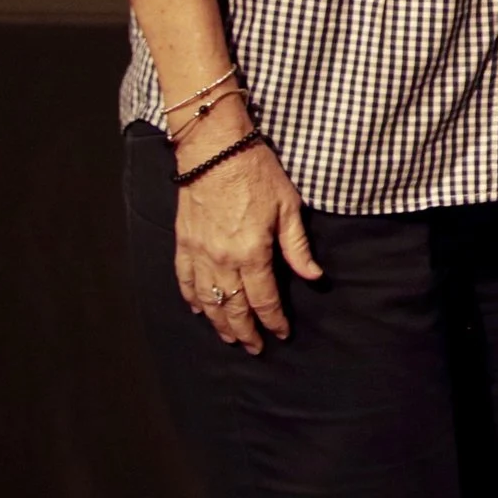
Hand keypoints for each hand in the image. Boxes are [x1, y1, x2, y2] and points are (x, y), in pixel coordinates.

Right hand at [175, 133, 321, 354]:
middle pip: (233, 308)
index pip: (264, 300)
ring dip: (219, 323)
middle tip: (255, 348)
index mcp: (251, 253)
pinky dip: (192, 299)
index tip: (282, 334)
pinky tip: (199, 309)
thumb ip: (298, 247)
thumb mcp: (288, 207)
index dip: (273, 321)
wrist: (215, 150)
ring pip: (207, 301)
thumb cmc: (256, 173)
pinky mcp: (183, 242)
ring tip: (230, 338)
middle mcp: (221, 260)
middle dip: (246, 331)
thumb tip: (314, 276)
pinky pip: (184, 280)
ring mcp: (198, 253)